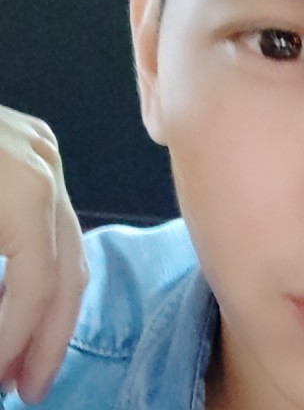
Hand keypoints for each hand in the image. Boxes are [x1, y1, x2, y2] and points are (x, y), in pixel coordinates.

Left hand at [0, 104, 87, 403]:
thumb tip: (0, 348)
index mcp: (23, 186)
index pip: (37, 282)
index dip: (17, 342)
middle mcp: (46, 165)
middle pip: (69, 265)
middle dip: (48, 335)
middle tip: (29, 389)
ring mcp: (44, 149)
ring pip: (67, 242)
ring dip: (46, 306)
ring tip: (20, 357)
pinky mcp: (33, 145)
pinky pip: (50, 216)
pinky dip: (37, 264)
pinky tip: (14, 299)